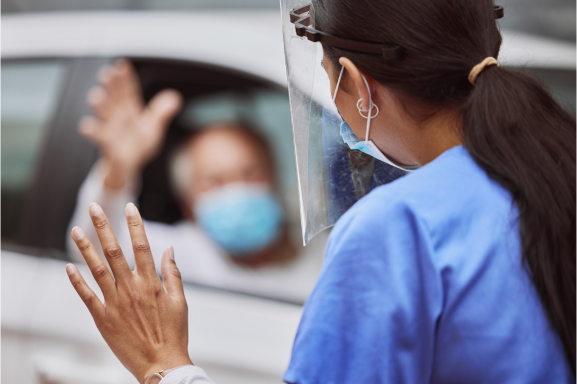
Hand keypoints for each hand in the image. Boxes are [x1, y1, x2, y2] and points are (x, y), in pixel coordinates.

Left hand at [66, 202, 191, 382]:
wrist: (161, 363)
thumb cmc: (174, 332)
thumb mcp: (181, 301)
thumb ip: (173, 273)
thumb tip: (169, 249)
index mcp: (152, 282)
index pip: (142, 245)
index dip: (135, 224)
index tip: (130, 207)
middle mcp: (131, 288)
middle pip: (114, 251)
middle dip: (103, 227)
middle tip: (94, 208)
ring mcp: (115, 303)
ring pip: (96, 269)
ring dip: (85, 248)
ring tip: (75, 230)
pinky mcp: (103, 318)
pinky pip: (86, 295)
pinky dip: (76, 280)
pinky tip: (68, 267)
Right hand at [79, 60, 182, 189]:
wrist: (127, 164)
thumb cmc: (137, 142)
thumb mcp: (153, 126)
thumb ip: (162, 112)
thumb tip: (175, 97)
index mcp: (128, 108)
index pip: (127, 90)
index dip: (125, 78)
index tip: (122, 65)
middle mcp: (117, 116)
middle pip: (114, 98)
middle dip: (109, 86)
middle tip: (106, 74)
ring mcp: (111, 130)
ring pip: (104, 114)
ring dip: (100, 106)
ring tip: (96, 96)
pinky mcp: (108, 145)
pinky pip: (99, 138)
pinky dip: (92, 132)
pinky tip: (86, 126)